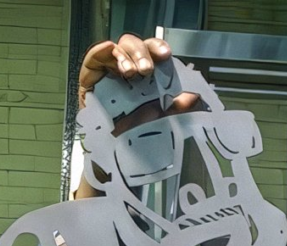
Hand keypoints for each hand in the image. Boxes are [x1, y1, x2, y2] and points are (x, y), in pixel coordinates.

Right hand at [75, 36, 197, 198]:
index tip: (165, 56)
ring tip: (130, 72)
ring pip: (117, 50)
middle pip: (135, 47)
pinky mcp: (91, 78)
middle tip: (146, 69)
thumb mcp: (163, 122)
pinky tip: (109, 50)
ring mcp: (109, 72)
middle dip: (142, 53)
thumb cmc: (139, 136)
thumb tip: (195, 99)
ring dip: (125, 56)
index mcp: (147, 76)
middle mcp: (129, 70)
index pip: (152, 53)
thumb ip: (179, 109)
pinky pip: (94, 58)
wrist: (117, 158)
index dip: (158, 49)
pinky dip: (101, 51)